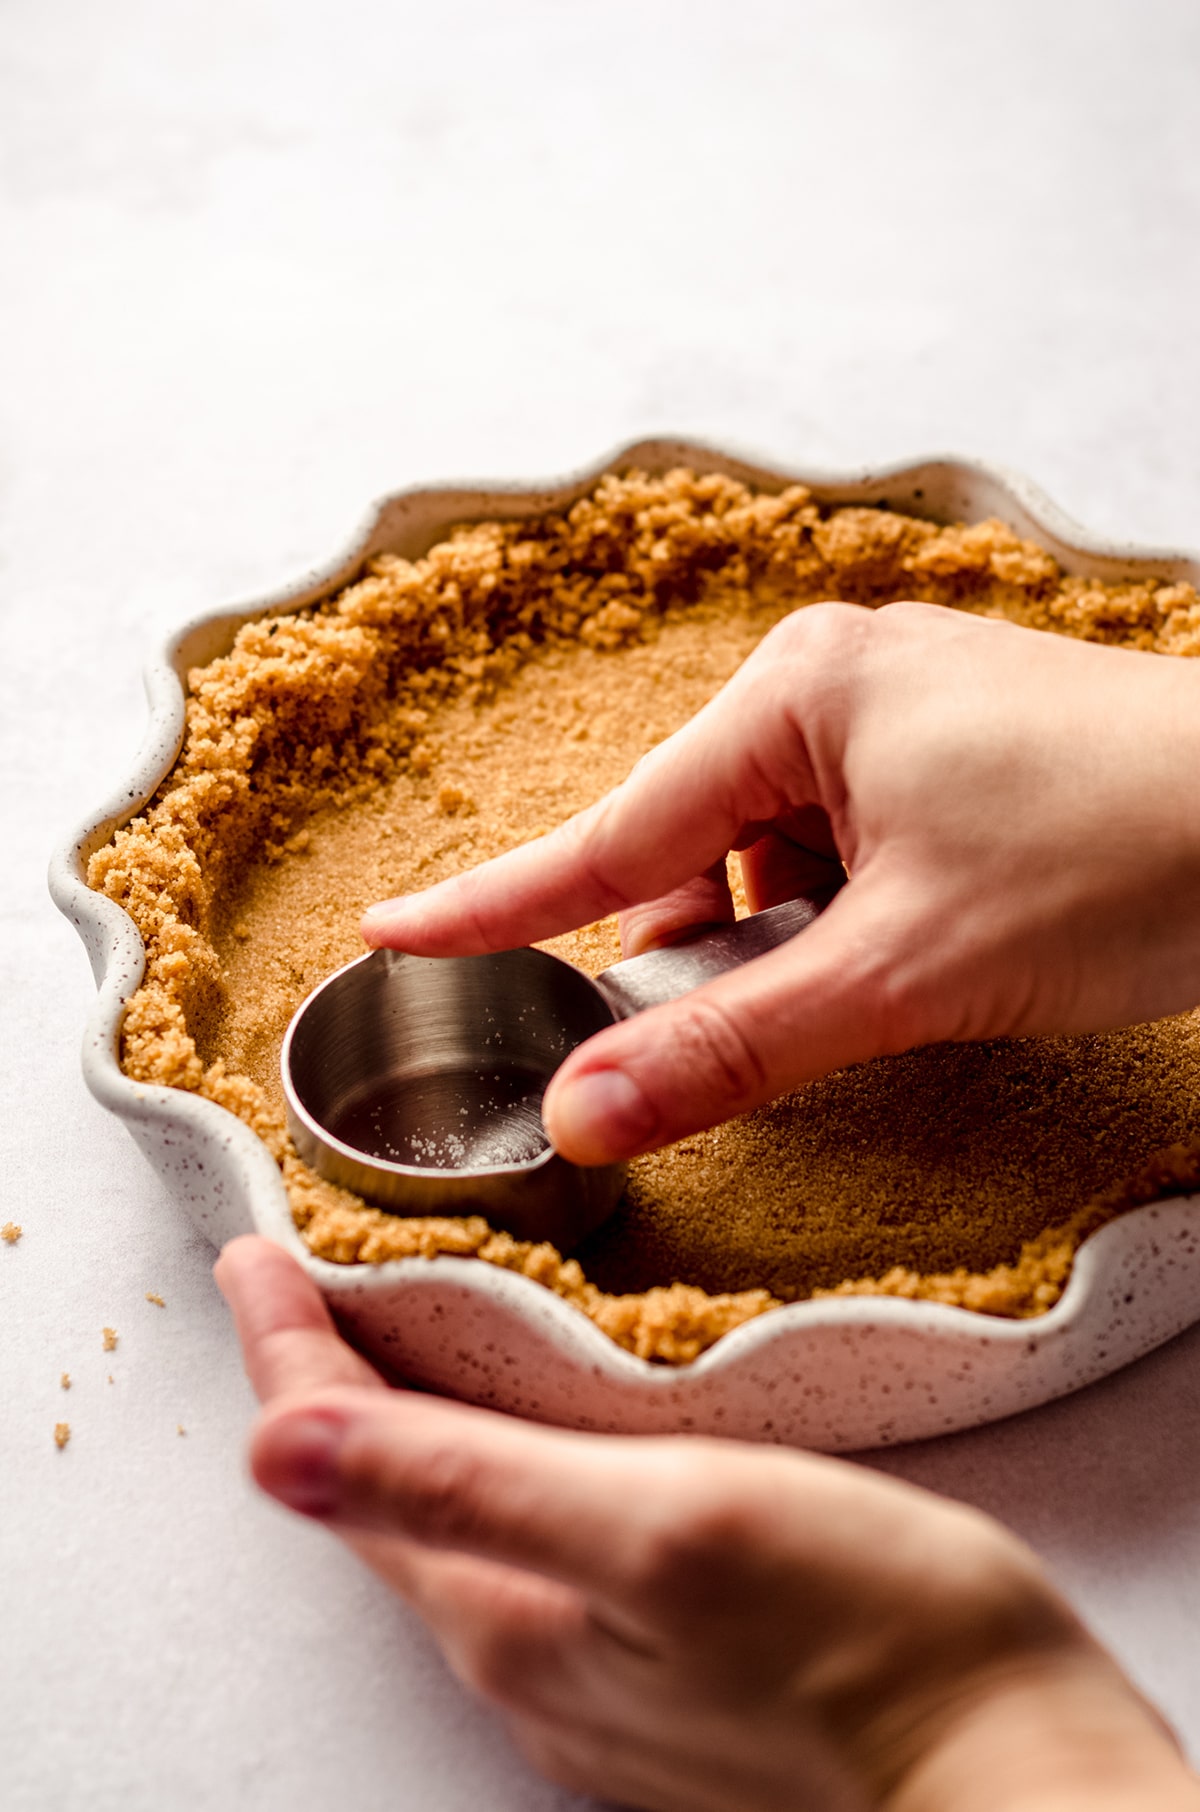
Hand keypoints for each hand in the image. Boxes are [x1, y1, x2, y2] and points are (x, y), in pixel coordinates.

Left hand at [217, 1236, 1197, 1811]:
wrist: (1000, 1769)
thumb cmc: (864, 1638)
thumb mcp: (659, 1527)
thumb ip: (465, 1485)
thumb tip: (277, 1449)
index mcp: (500, 1606)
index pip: (339, 1453)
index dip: (286, 1344)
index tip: (252, 1255)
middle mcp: (519, 1649)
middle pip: (374, 1490)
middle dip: (324, 1384)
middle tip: (301, 1287)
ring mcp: (585, 1671)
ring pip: (443, 1521)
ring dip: (398, 1425)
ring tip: (389, 1338)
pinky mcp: (652, 1669)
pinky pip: (518, 1551)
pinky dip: (481, 1470)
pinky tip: (518, 1436)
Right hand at [361, 602, 1199, 1164]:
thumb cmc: (1128, 852)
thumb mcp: (906, 972)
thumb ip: (733, 1045)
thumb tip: (588, 1113)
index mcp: (799, 696)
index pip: (613, 832)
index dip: (497, 900)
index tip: (391, 928)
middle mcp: (836, 684)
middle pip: (699, 851)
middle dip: (705, 952)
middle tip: (727, 1032)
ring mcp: (902, 716)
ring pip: (780, 863)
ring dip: (793, 946)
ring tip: (876, 991)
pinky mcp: (954, 757)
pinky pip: (849, 853)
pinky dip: (850, 923)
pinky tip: (910, 964)